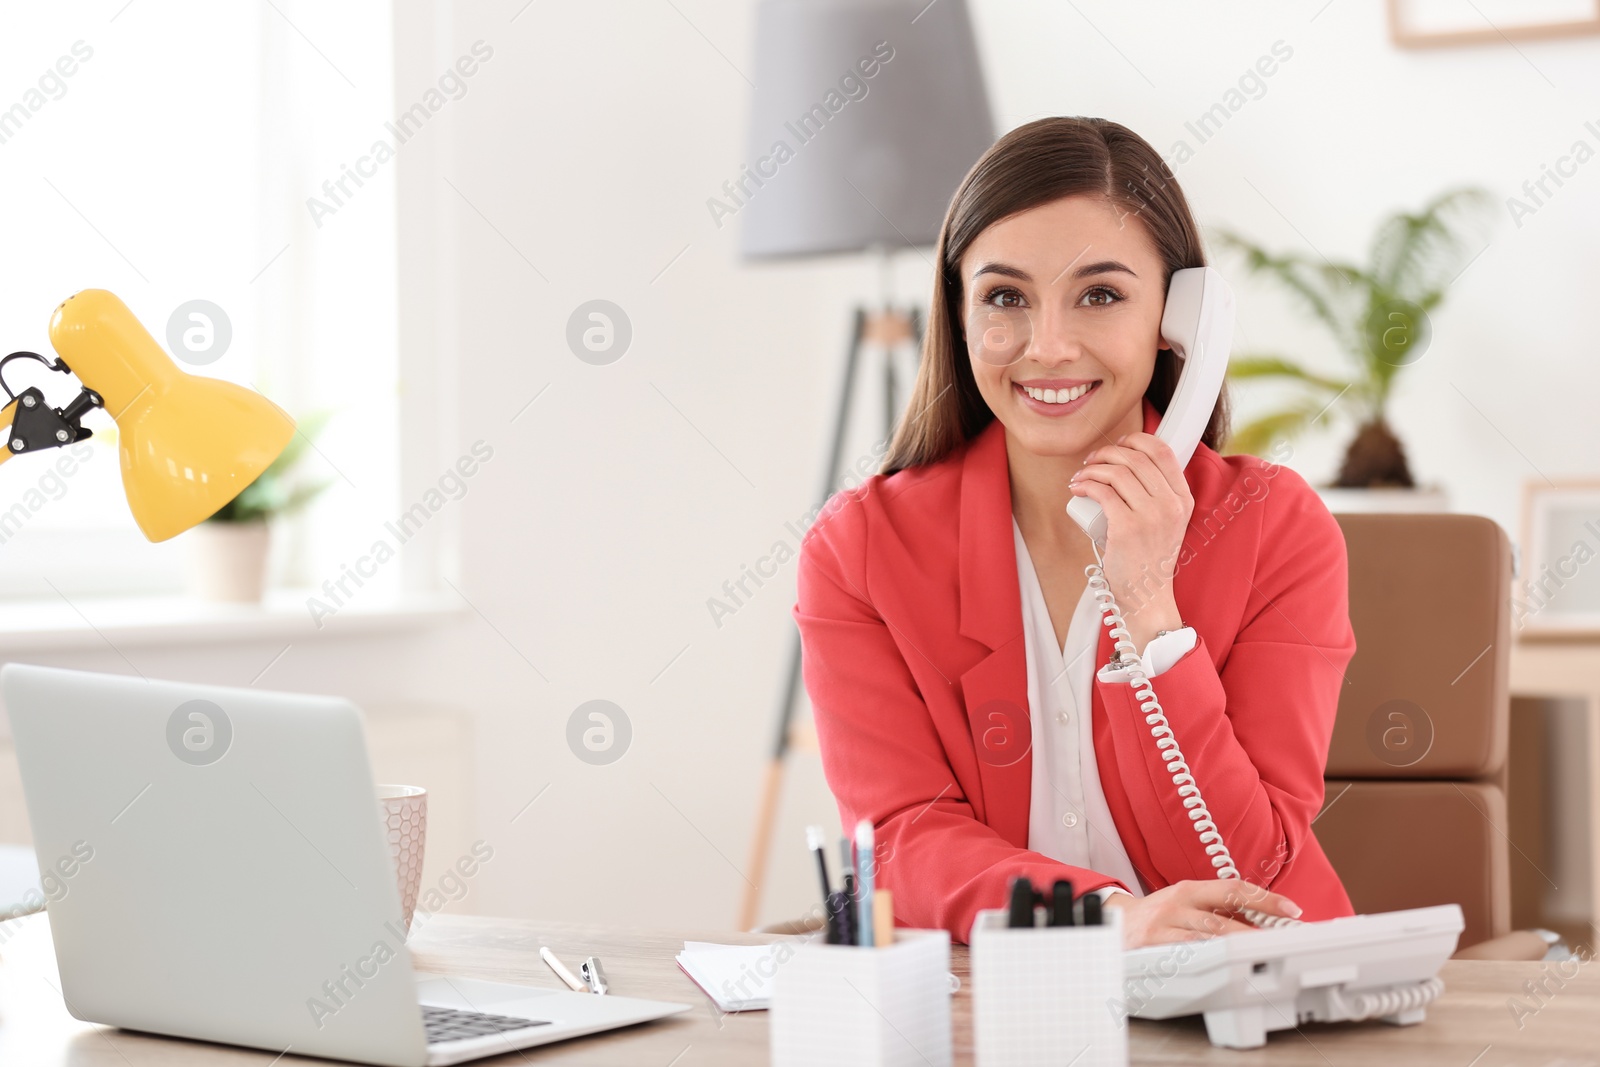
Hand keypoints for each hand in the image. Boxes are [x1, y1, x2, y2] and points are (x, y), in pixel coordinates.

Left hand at [1068, 432, 1191, 651]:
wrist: (1145, 595)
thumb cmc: (1147, 557)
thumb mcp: (1165, 522)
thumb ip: (1157, 494)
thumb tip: (1126, 462)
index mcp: (1182, 499)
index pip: (1163, 452)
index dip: (1137, 440)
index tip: (1119, 445)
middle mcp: (1171, 505)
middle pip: (1136, 458)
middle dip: (1107, 453)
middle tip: (1092, 462)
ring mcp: (1151, 516)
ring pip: (1117, 472)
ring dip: (1092, 468)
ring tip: (1081, 477)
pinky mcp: (1127, 528)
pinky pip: (1102, 492)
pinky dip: (1085, 484)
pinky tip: (1078, 488)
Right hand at [1101, 880, 1301, 948]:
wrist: (1114, 924)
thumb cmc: (1158, 916)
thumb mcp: (1185, 904)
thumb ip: (1217, 911)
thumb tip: (1261, 922)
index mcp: (1189, 890)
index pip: (1233, 888)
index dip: (1264, 898)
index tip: (1291, 909)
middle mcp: (1177, 903)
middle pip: (1223, 914)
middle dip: (1257, 928)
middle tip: (1284, 938)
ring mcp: (1165, 924)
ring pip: (1208, 935)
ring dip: (1238, 945)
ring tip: (1262, 953)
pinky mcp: (1153, 945)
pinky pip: (1185, 952)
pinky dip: (1207, 956)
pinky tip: (1225, 963)